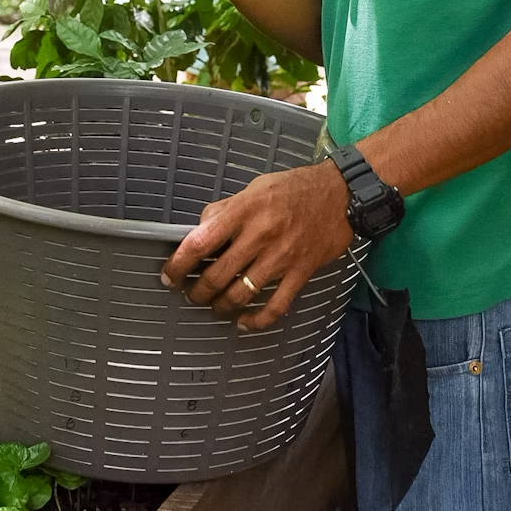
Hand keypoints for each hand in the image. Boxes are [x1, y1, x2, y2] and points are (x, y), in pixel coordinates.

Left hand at [160, 161, 356, 330]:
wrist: (340, 194)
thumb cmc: (295, 188)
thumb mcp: (254, 188)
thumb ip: (226, 210)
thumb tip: (201, 229)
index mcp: (244, 211)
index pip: (201, 242)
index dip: (179, 263)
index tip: (169, 275)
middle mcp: (260, 235)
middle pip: (217, 275)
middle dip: (197, 291)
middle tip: (191, 294)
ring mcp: (282, 257)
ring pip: (241, 294)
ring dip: (221, 306)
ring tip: (214, 306)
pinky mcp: (300, 273)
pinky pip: (275, 306)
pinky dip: (256, 320)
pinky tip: (243, 322)